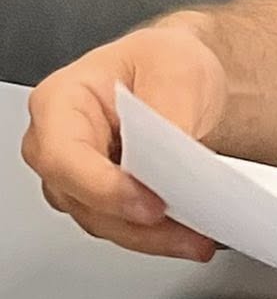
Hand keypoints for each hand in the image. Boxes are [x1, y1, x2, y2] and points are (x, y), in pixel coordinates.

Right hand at [21, 26, 226, 261]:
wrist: (181, 76)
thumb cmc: (164, 62)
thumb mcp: (177, 66)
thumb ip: (170, 111)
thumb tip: (173, 158)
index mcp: (61, 100)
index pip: (63, 156)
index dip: (102, 187)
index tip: (149, 203)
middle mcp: (57, 143)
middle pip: (81, 200)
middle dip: (134, 222)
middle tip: (185, 227)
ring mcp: (77, 177)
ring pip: (103, 223)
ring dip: (151, 237)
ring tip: (197, 235)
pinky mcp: (104, 200)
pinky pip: (125, 228)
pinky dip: (158, 236)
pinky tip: (190, 234)